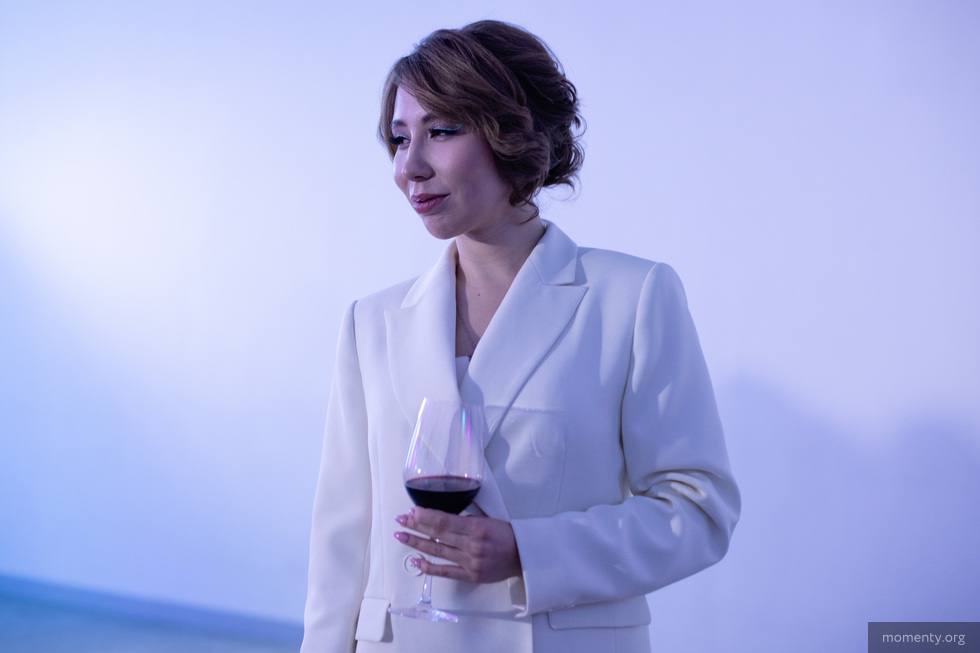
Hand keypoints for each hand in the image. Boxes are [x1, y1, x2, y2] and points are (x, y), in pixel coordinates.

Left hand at [394, 507, 522, 582]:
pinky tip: (415, 561)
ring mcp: (469, 562)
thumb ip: (466, 519)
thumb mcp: (488, 519)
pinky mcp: (470, 576)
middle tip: (400, 520)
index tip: (412, 512)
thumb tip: (441, 516)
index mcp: (477, 528)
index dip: (426, 517)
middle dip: (416, 526)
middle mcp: (471, 545)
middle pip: (438, 535)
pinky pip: (445, 572)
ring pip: (438, 551)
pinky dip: (429, 567)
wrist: (524, 556)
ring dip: (417, 544)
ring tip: (401, 536)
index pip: (445, 522)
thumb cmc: (506, 534)